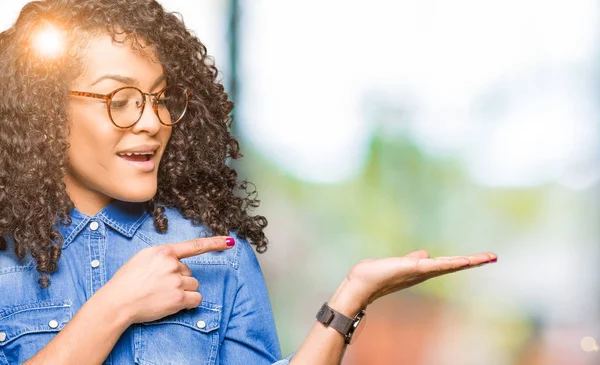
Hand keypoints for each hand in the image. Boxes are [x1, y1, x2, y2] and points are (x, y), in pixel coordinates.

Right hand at [99, 236, 234, 324]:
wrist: (117, 301)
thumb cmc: (127, 281)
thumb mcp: (143, 258)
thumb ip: (163, 256)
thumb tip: (178, 262)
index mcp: (164, 252)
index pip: (194, 246)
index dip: (215, 243)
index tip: (230, 241)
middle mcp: (172, 264)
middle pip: (190, 272)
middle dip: (179, 279)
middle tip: (159, 286)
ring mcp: (176, 281)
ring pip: (193, 285)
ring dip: (183, 291)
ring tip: (162, 295)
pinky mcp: (178, 298)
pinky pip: (196, 299)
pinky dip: (189, 303)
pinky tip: (172, 303)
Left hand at [329, 250, 496, 315]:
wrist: (362, 284)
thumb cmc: (377, 275)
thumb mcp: (400, 263)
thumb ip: (413, 259)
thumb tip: (424, 254)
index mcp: (422, 269)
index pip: (448, 263)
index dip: (465, 259)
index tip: (484, 256)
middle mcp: (425, 272)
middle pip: (454, 265)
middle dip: (474, 261)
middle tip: (493, 256)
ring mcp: (421, 271)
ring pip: (449, 265)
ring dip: (468, 261)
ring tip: (486, 256)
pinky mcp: (413, 268)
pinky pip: (436, 265)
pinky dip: (450, 263)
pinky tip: (463, 260)